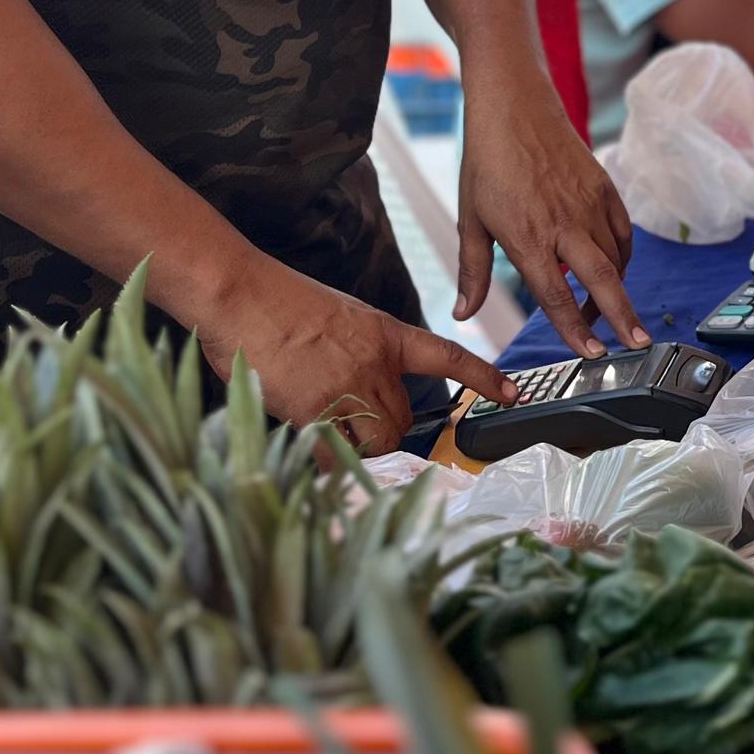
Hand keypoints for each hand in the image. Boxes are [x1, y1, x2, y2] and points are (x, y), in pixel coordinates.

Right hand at [192, 252, 511, 454]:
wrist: (239, 294)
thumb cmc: (277, 304)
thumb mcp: (339, 319)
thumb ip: (360, 354)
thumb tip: (360, 391)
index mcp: (386, 334)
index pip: (448, 355)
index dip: (483, 376)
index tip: (513, 393)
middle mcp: (376, 364)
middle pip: (404, 420)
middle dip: (383, 430)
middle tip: (350, 423)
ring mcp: (349, 388)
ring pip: (377, 442)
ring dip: (357, 448)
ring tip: (325, 430)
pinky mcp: (316, 412)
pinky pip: (335, 455)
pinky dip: (323, 458)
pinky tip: (305, 439)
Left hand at [457, 65, 644, 355]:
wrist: (513, 105)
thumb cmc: (486, 161)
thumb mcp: (470, 219)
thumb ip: (472, 272)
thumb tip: (462, 314)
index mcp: (528, 236)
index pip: (556, 295)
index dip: (574, 329)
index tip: (591, 355)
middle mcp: (565, 224)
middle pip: (603, 280)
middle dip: (622, 317)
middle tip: (638, 345)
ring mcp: (589, 204)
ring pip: (617, 258)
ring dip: (618, 291)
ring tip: (614, 315)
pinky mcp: (605, 187)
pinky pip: (623, 232)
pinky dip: (624, 256)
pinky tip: (615, 269)